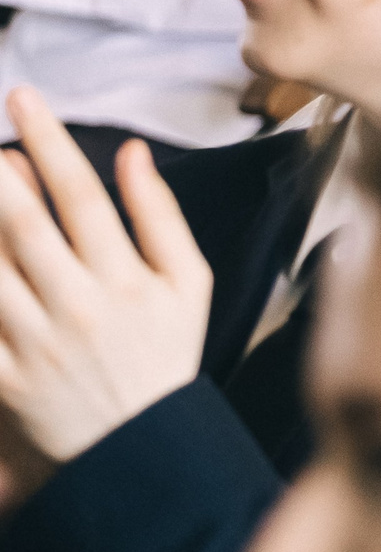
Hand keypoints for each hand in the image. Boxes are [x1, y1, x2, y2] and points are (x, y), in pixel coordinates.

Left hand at [0, 88, 212, 469]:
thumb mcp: (189, 284)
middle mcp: (76, 306)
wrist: (139, 453)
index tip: (24, 98)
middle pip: (22, 225)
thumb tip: (131, 155)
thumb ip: (159, 216)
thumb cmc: (165, 358)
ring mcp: (32, 344)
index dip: (50, 142)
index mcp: (126, 279)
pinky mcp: (1, 377)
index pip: (81, 195)